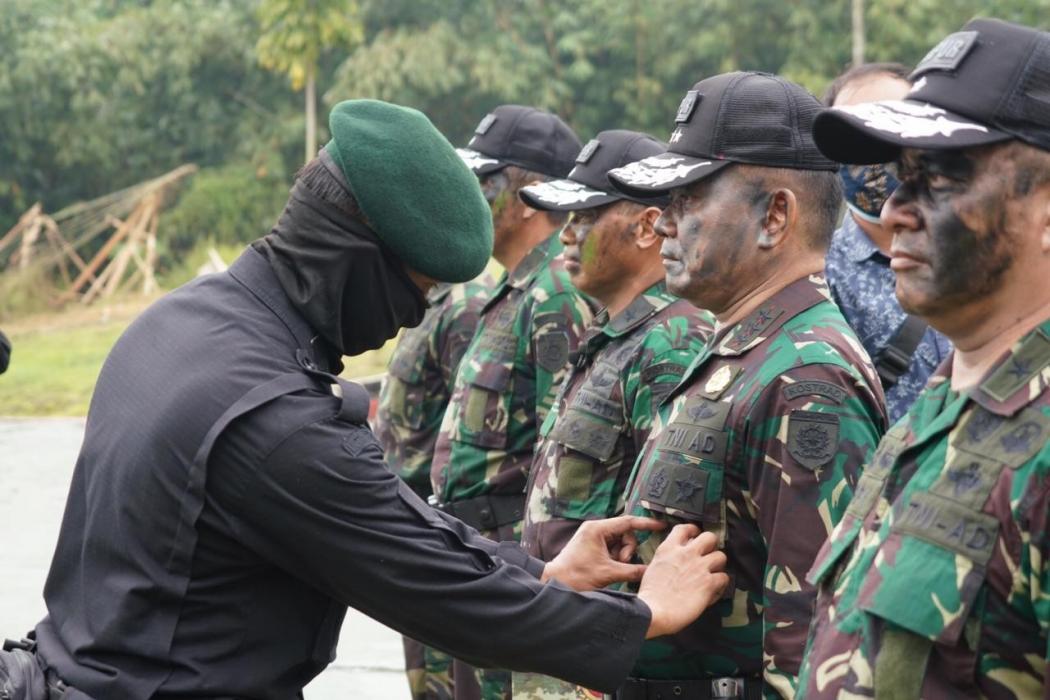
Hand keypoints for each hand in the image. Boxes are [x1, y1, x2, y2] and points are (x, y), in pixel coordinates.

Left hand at [541, 515, 666, 590]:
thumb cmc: (577, 576)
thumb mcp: (608, 573)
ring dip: (622, 556)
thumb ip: (632, 571)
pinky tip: (610, 569)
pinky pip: (613, 549)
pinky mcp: (593, 547)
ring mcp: (594, 538)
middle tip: (620, 563)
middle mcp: (595, 529)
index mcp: (597, 529)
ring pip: (620, 543)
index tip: (662, 525)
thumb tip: (651, 572)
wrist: (555, 583)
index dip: (647, 524)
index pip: (628, 522)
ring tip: (612, 568)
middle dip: (627, 550)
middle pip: (625, 534)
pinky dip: (616, 559)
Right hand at [637, 525, 727, 638]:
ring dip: (718, 565)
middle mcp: (686, 554)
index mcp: (669, 549)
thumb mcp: (654, 567)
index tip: (696, 536)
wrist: (654, 612)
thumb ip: (668, 558)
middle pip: (709, 537)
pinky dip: (720, 585)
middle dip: (711, 545)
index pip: (685, 528)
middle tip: (708, 555)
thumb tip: (678, 558)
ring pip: (721, 556)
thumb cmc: (650, 595)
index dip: (694, 530)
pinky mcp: (708, 583)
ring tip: (712, 574)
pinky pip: (724, 577)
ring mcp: (699, 567)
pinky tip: (713, 591)